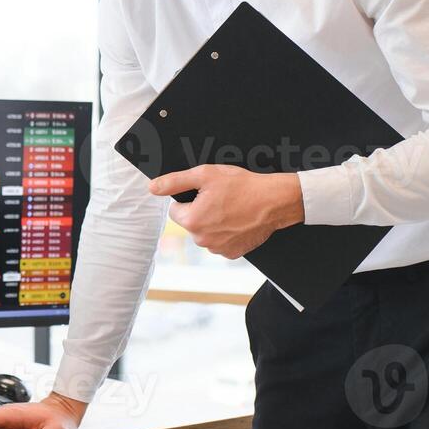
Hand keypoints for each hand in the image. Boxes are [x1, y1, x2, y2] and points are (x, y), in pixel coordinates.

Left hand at [149, 165, 303, 258]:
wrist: (275, 201)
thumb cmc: (243, 186)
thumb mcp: (206, 175)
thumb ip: (175, 181)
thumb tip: (153, 187)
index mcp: (192, 221)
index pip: (175, 210)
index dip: (189, 199)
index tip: (206, 194)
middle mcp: (202, 239)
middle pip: (190, 223)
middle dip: (201, 211)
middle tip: (221, 200)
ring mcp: (217, 249)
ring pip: (205, 233)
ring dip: (213, 223)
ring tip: (231, 209)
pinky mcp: (232, 254)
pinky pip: (220, 242)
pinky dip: (226, 233)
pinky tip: (238, 221)